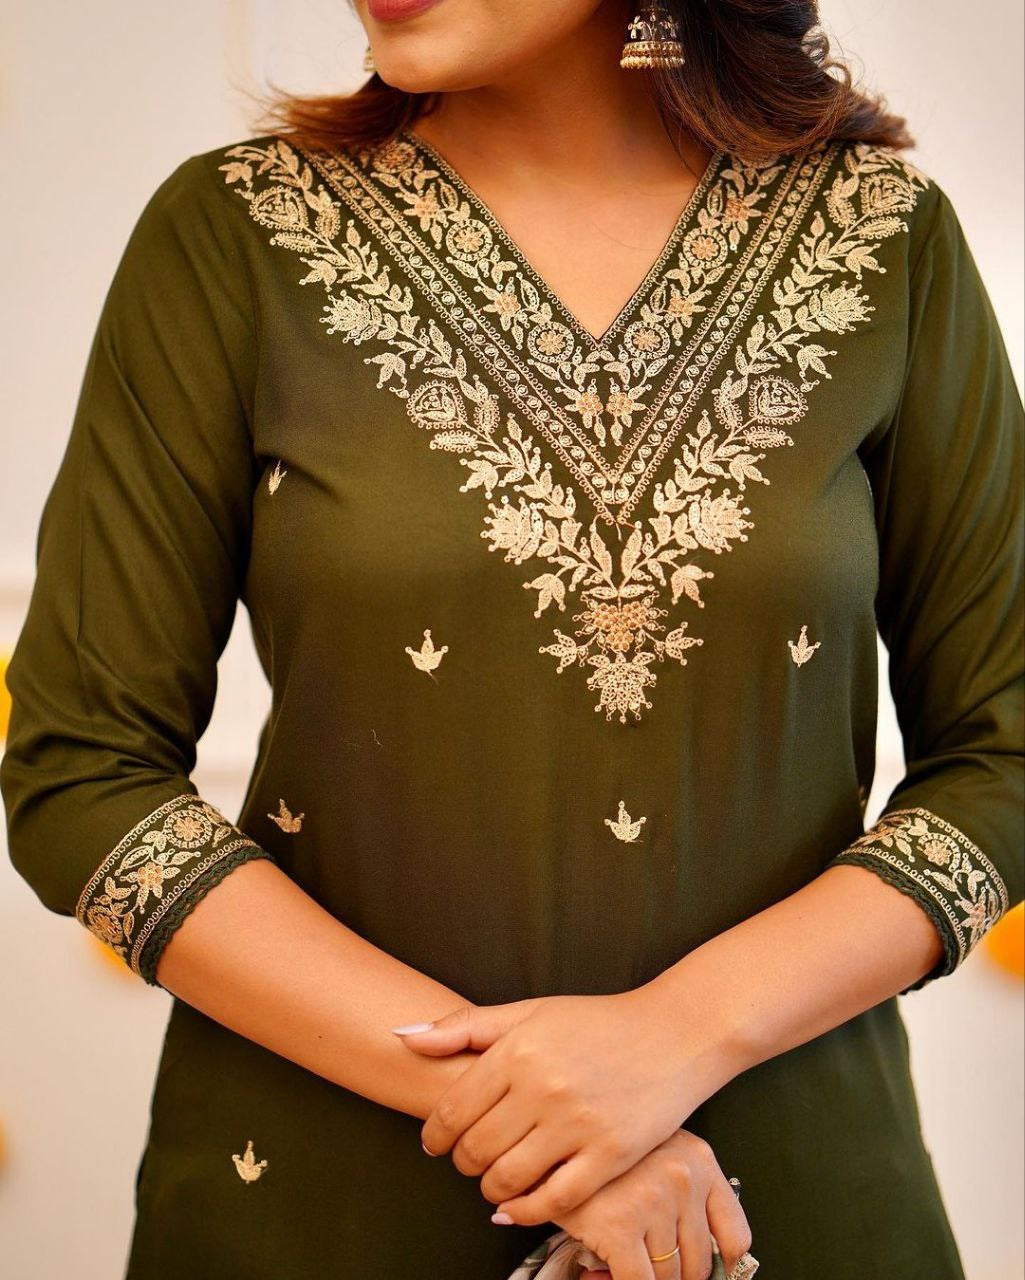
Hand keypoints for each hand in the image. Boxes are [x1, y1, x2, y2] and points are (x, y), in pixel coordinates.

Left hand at [391, 986, 739, 1223]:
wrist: (674, 1034)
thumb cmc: (596, 1022)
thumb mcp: (530, 1011)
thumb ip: (464, 1026)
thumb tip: (402, 1034)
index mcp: (518, 1049)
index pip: (451, 1110)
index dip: (435, 1136)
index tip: (437, 1143)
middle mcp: (543, 1086)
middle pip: (475, 1150)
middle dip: (462, 1162)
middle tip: (469, 1160)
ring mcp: (577, 1124)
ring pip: (506, 1179)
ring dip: (489, 1188)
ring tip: (494, 1177)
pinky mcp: (610, 1155)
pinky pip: (552, 1200)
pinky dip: (524, 1210)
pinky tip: (518, 1203)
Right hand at [549, 1128, 753, 1279]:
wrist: (547, 1128)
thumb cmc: (600, 1142)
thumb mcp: (655, 1152)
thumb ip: (685, 1195)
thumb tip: (710, 1263)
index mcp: (698, 1160)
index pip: (735, 1238)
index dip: (720, 1267)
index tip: (696, 1272)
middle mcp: (683, 1178)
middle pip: (698, 1264)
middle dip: (671, 1276)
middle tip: (643, 1266)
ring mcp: (653, 1201)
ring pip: (667, 1277)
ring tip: (617, 1265)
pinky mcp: (620, 1225)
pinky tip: (599, 1273)